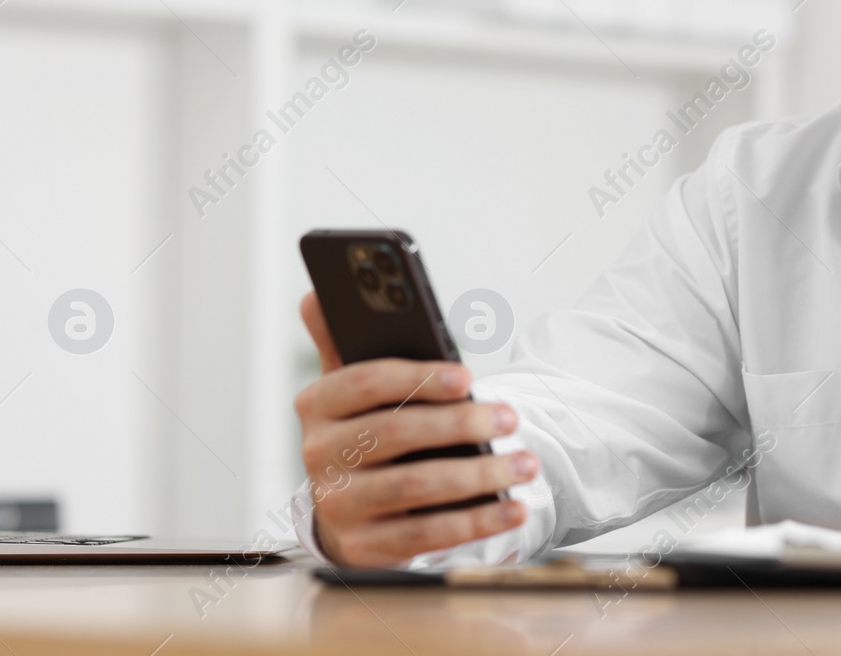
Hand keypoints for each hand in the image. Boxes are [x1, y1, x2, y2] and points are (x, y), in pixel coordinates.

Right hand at [294, 291, 534, 566]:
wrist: (347, 506)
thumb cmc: (364, 430)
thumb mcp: (350, 387)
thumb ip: (341, 342)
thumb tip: (317, 294)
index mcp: (316, 404)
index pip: (365, 382)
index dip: (419, 378)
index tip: (468, 377)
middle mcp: (318, 454)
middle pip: (395, 434)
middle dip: (460, 425)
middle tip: (511, 416)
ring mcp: (338, 503)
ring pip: (416, 486)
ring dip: (479, 475)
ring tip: (524, 462)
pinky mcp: (364, 546)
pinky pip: (426, 534)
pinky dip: (476, 522)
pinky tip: (513, 507)